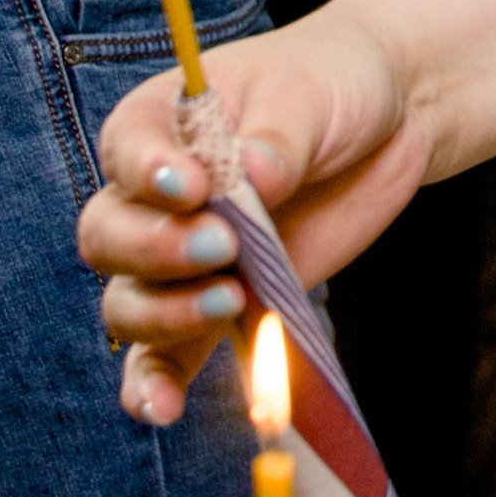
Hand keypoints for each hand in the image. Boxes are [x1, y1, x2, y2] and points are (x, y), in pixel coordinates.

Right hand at [76, 11, 427, 425]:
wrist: (386, 120)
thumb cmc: (334, 86)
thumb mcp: (311, 93)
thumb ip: (277, 137)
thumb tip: (253, 177)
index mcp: (162, 122)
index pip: (126, 150)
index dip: (149, 174)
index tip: (193, 187)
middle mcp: (152, 193)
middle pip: (109, 235)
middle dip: (156, 250)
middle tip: (225, 246)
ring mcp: (180, 256)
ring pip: (128, 301)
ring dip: (164, 313)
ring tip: (231, 301)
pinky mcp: (218, 305)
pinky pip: (164, 356)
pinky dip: (155, 386)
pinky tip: (161, 411)